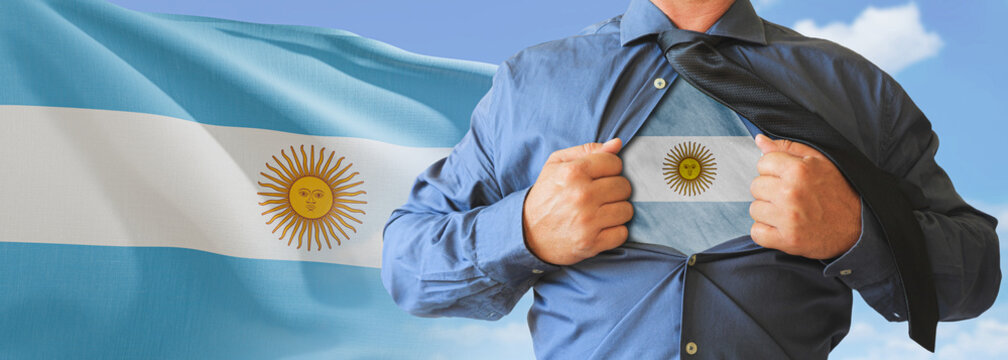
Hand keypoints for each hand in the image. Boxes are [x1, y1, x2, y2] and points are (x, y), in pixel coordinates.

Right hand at [523, 138, 632, 264]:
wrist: (527, 232)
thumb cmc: (545, 195)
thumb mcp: (557, 164)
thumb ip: (587, 150)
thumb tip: (617, 144)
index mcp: (573, 172)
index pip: (614, 163)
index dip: (610, 169)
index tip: (600, 177)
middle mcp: (581, 195)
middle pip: (624, 186)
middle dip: (615, 190)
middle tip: (600, 195)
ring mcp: (587, 221)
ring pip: (627, 210)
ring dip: (617, 211)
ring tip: (602, 211)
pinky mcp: (591, 243)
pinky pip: (622, 233)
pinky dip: (614, 231)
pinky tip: (601, 227)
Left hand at [749, 134, 860, 259]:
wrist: (859, 227)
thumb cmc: (838, 192)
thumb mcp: (819, 162)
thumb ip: (788, 148)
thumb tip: (759, 140)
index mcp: (799, 170)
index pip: (762, 163)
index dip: (773, 170)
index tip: (786, 178)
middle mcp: (791, 192)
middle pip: (756, 186)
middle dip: (769, 191)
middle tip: (789, 197)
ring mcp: (788, 218)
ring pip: (754, 209)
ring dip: (767, 212)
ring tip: (788, 212)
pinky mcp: (787, 240)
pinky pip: (757, 233)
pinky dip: (766, 232)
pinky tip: (782, 227)